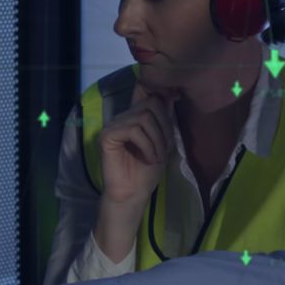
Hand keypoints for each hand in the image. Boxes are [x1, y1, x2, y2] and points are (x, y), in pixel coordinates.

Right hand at [98, 82, 178, 203]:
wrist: (133, 194)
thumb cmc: (147, 171)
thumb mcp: (162, 142)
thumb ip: (164, 119)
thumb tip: (172, 94)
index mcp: (135, 116)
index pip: (145, 91)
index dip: (161, 91)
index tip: (176, 98)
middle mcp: (123, 117)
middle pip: (150, 103)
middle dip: (165, 125)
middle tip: (166, 148)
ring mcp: (113, 125)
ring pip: (144, 117)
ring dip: (157, 139)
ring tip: (158, 157)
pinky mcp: (107, 136)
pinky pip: (133, 130)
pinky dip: (147, 145)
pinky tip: (149, 158)